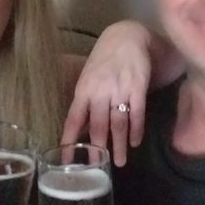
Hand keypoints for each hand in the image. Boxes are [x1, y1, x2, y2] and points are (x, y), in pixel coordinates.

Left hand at [61, 21, 152, 166]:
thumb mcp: (88, 77)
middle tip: (97, 167)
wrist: (126, 36)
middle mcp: (100, 91)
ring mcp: (120, 90)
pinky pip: (137, 113)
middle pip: (97, 125)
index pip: (73, 119)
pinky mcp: (138, 87)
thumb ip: (85, 101)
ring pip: (117, 123)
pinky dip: (136, 130)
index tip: (67, 159)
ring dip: (119, 145)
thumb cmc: (104, 60)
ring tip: (119, 162)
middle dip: (96, 149)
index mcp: (83, 89)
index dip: (70, 140)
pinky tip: (135, 142)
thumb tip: (80, 129)